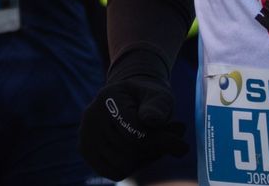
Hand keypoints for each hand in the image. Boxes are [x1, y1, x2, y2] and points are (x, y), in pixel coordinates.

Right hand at [79, 50, 187, 180]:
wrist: (130, 98)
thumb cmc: (148, 98)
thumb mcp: (159, 95)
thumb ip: (158, 105)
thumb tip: (152, 120)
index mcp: (109, 98)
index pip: (135, 133)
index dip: (162, 142)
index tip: (183, 146)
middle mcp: (91, 117)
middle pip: (130, 151)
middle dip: (155, 149)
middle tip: (171, 141)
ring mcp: (85, 135)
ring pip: (123, 165)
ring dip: (145, 158)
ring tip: (154, 142)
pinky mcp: (87, 151)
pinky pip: (115, 172)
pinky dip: (132, 167)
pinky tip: (139, 151)